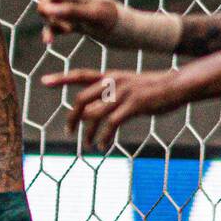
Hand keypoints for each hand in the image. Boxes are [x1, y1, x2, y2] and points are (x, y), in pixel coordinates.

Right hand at [18, 0, 121, 46]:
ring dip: (49, 23)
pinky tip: (48, 43)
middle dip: (45, 8)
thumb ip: (70, 11)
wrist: (128, 33)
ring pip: (47, 11)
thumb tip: (44, 9)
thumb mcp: (93, 16)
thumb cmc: (115, 20)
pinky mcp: (74, 23)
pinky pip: (54, 25)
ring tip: (58, 35)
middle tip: (58, 22)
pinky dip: (50, 32)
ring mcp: (71, 9)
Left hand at [41, 68, 183, 149]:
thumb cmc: (153, 88)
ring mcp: (122, 93)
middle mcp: (112, 82)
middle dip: (72, 117)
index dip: (61, 78)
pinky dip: (104, 137)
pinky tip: (103, 145)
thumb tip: (92, 109)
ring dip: (88, 132)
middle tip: (68, 132)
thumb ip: (110, 92)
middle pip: (81, 99)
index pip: (80, 75)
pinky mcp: (133, 105)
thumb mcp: (128, 84)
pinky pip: (111, 124)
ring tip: (88, 144)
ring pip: (94, 114)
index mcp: (110, 76)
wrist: (177, 85)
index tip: (43, 82)